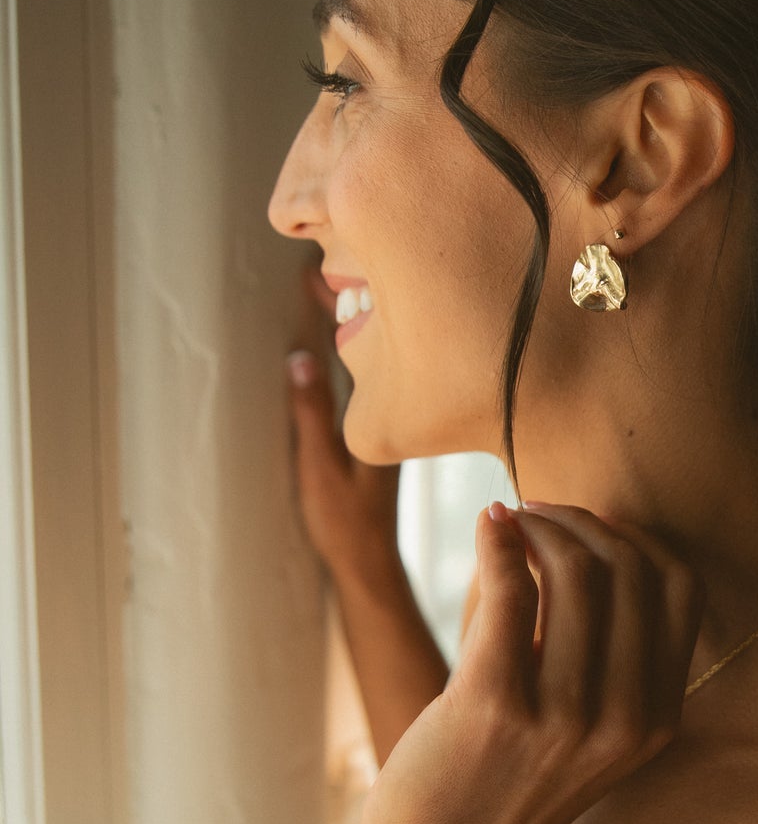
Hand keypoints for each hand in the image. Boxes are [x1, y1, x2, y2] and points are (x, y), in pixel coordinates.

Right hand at [284, 260, 401, 588]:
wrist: (370, 562)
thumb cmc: (346, 522)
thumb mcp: (322, 466)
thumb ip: (312, 413)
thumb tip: (301, 357)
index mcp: (377, 409)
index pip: (358, 343)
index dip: (335, 306)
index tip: (316, 268)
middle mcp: (389, 406)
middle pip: (369, 340)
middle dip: (348, 299)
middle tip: (323, 260)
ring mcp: (385, 415)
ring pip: (371, 356)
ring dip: (351, 322)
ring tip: (329, 285)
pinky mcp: (380, 427)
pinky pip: (367, 375)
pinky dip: (352, 349)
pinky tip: (339, 340)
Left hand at [353, 502, 704, 823]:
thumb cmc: (499, 791)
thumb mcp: (583, 736)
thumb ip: (600, 658)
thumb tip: (577, 539)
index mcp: (657, 721)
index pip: (682, 590)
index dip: (638, 540)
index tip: (589, 529)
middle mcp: (625, 720)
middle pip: (631, 570)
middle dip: (584, 523)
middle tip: (537, 515)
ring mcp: (564, 716)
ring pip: (577, 573)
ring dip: (540, 527)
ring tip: (508, 523)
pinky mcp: (496, 706)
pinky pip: (513, 591)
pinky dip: (501, 543)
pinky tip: (488, 531)